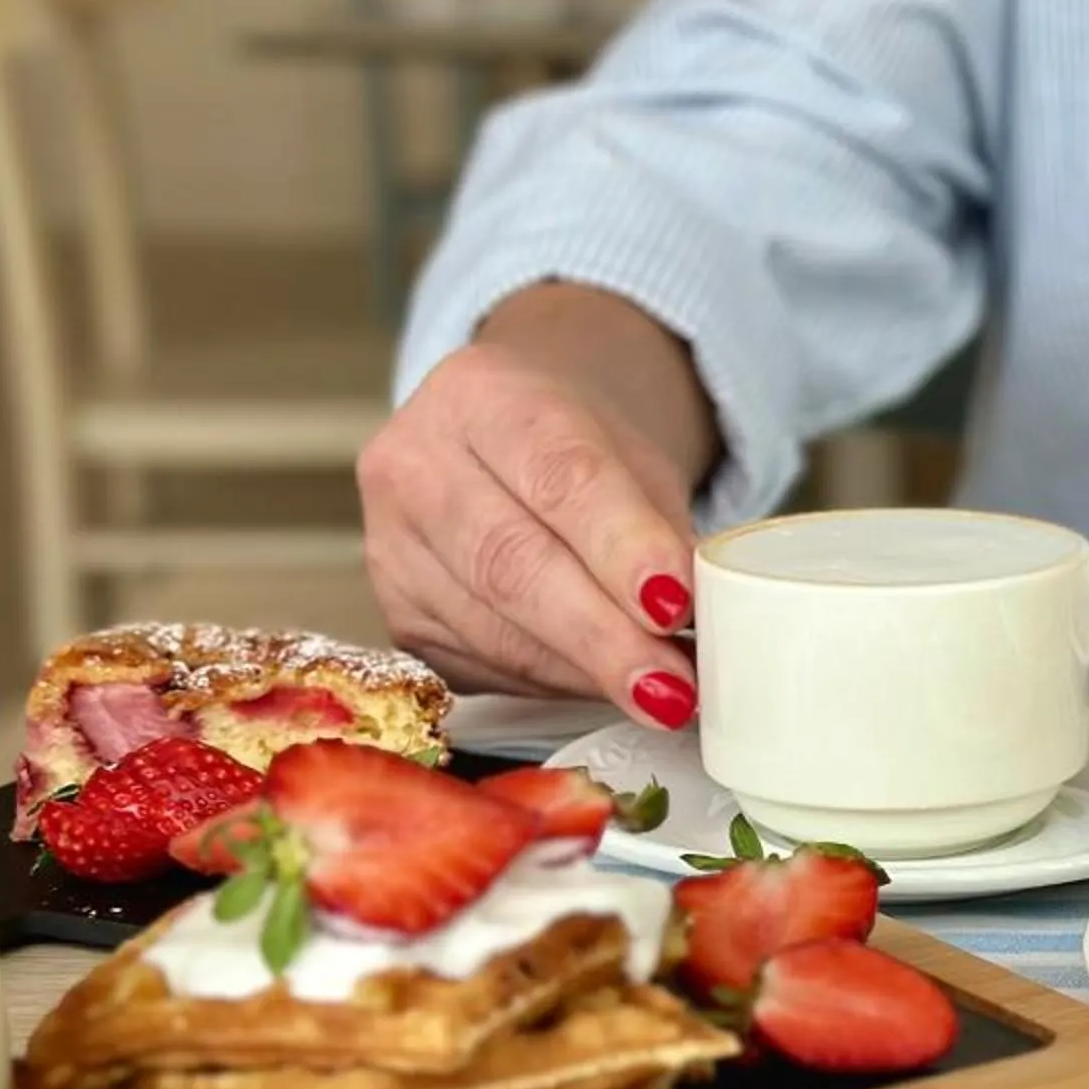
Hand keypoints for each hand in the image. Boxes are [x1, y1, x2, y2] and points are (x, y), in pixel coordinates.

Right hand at [358, 288, 713, 721]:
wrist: (509, 443)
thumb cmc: (578, 448)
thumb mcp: (636, 459)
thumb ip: (661, 531)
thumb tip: (697, 620)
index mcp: (481, 394)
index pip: (558, 476)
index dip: (620, 546)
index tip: (676, 602)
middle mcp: (414, 465)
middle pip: (511, 563)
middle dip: (602, 636)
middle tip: (672, 685)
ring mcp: (390, 547)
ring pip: (493, 630)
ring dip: (586, 672)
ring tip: (661, 693)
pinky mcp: (397, 617)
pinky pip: (481, 666)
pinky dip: (555, 683)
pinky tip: (601, 683)